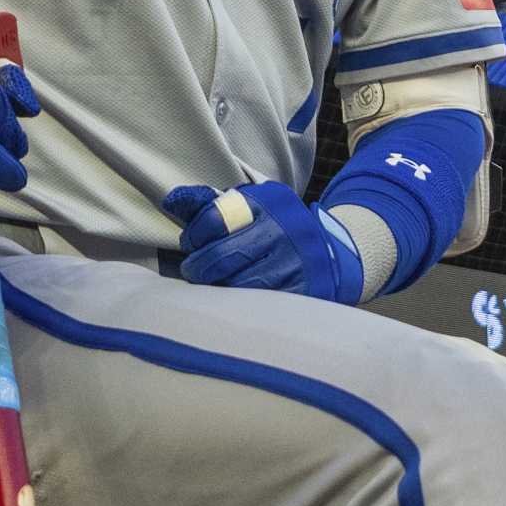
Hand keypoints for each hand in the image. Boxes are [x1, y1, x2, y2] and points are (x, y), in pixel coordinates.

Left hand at [167, 181, 360, 300]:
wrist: (334, 253)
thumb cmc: (277, 229)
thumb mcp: (251, 206)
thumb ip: (211, 205)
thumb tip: (171, 202)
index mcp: (266, 202)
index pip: (213, 219)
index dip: (193, 236)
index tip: (191, 244)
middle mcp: (282, 229)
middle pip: (221, 256)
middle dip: (199, 268)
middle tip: (194, 272)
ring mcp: (293, 262)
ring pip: (238, 285)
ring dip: (219, 288)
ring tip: (215, 285)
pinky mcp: (301, 291)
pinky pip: (258, 304)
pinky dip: (241, 303)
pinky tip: (236, 298)